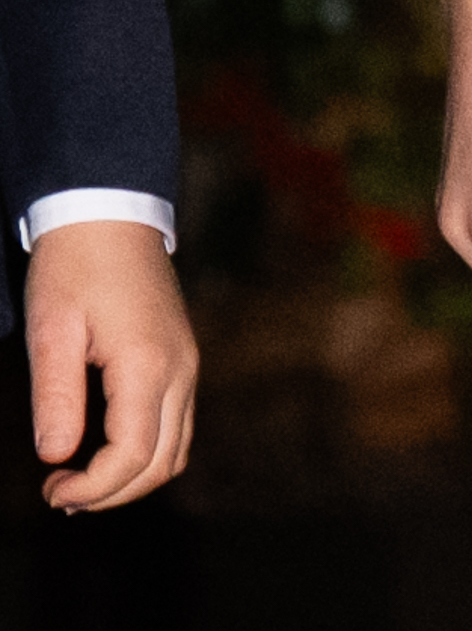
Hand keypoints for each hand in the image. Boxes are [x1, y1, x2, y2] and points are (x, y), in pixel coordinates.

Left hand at [26, 220, 197, 511]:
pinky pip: (177, 424)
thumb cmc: (75, 266)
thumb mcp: (52, 328)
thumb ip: (55, 396)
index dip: (92, 488)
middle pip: (162, 463)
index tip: (51, 489)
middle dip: (113, 493)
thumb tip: (56, 457)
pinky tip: (106, 447)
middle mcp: (179, 368)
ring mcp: (187, 362)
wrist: (112, 211)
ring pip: (176, 448)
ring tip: (82, 479)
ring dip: (133, 477)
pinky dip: (147, 451)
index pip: (131, 456)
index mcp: (147, 363)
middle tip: (61, 493)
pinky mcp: (183, 356)